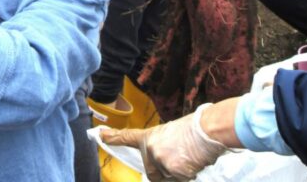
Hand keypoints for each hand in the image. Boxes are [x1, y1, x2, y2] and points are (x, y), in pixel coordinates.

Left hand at [100, 104, 228, 180]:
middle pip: (151, 173)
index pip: (127, 137)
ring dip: (177, 174)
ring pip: (167, 178)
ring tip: (188, 157)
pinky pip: (179, 180)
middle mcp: (150, 149)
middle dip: (164, 172)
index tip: (99, 135)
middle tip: (178, 158)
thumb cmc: (194, 131)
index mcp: (149, 137)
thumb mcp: (171, 135)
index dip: (113, 137)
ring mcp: (160, 160)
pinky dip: (187, 175)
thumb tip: (163, 164)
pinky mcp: (173, 170)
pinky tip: (193, 162)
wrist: (207, 130)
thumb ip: (161, 148)